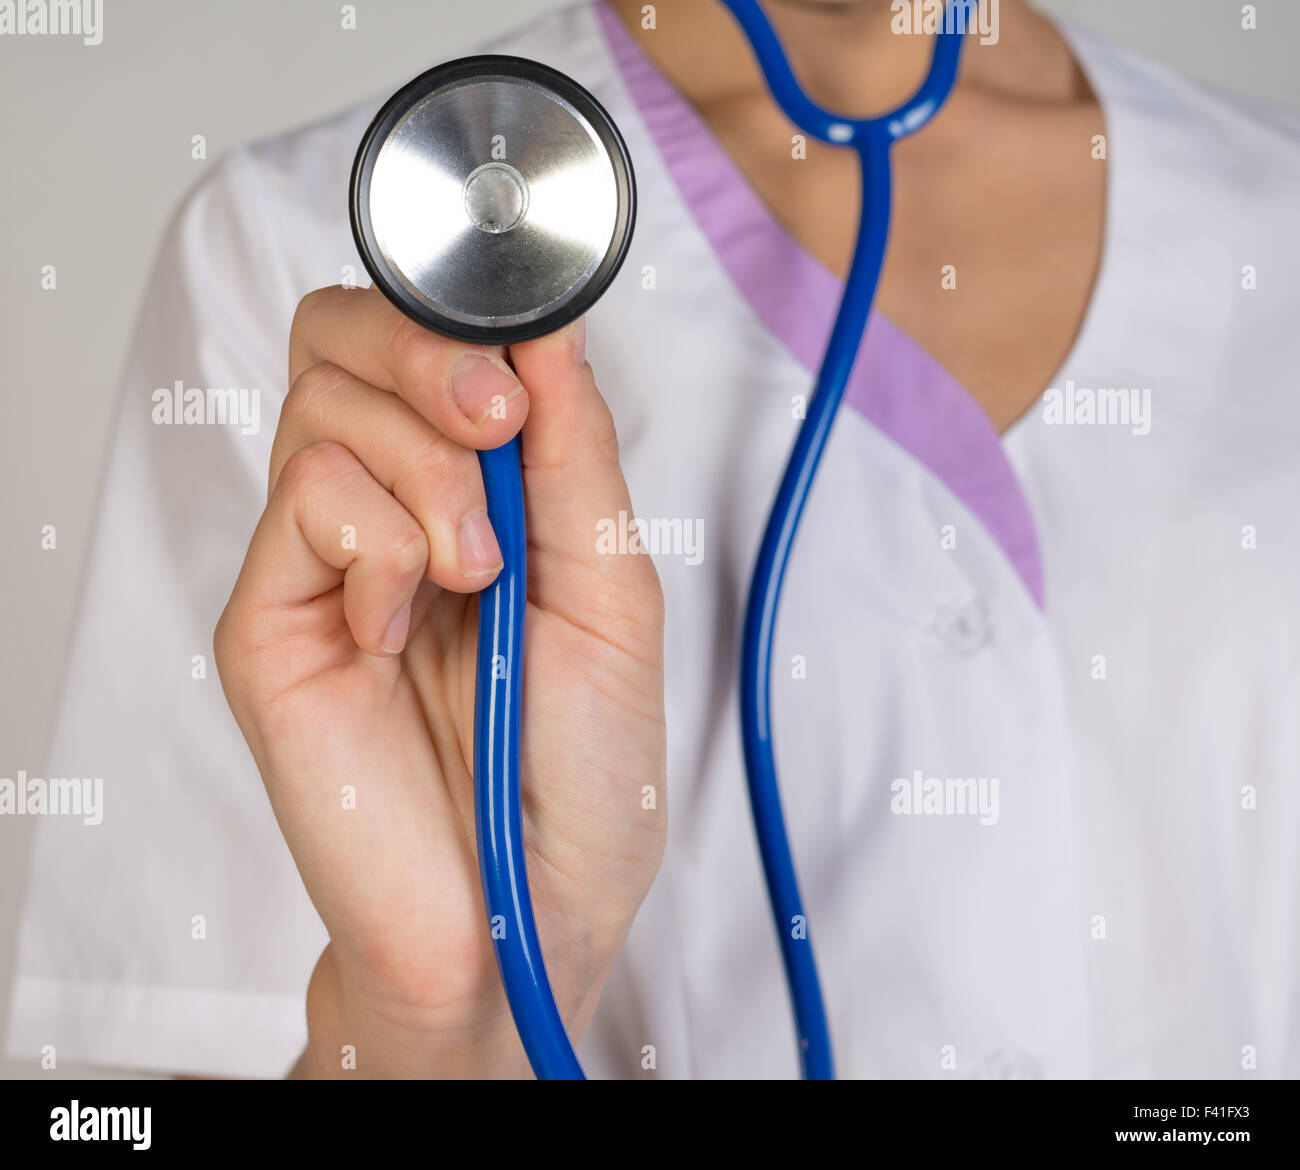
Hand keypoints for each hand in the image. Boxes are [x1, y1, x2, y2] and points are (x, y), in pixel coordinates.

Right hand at [215, 285, 665, 1076]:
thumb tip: (549, 329)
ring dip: (426, 474)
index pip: (422, 344)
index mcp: (474, 496)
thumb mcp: (613, 592)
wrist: (523, 912)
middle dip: (431, 360)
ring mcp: (320, 563)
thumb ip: (576, 457)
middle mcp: (387, 512)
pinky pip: (304, 504)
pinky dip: (380, 545)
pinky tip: (406, 627)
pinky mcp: (270, 620)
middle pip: (345, 341)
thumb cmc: (580, 772)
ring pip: (325, 409)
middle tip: (496, 429)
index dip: (463, 323)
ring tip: (475, 578)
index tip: (526, 372)